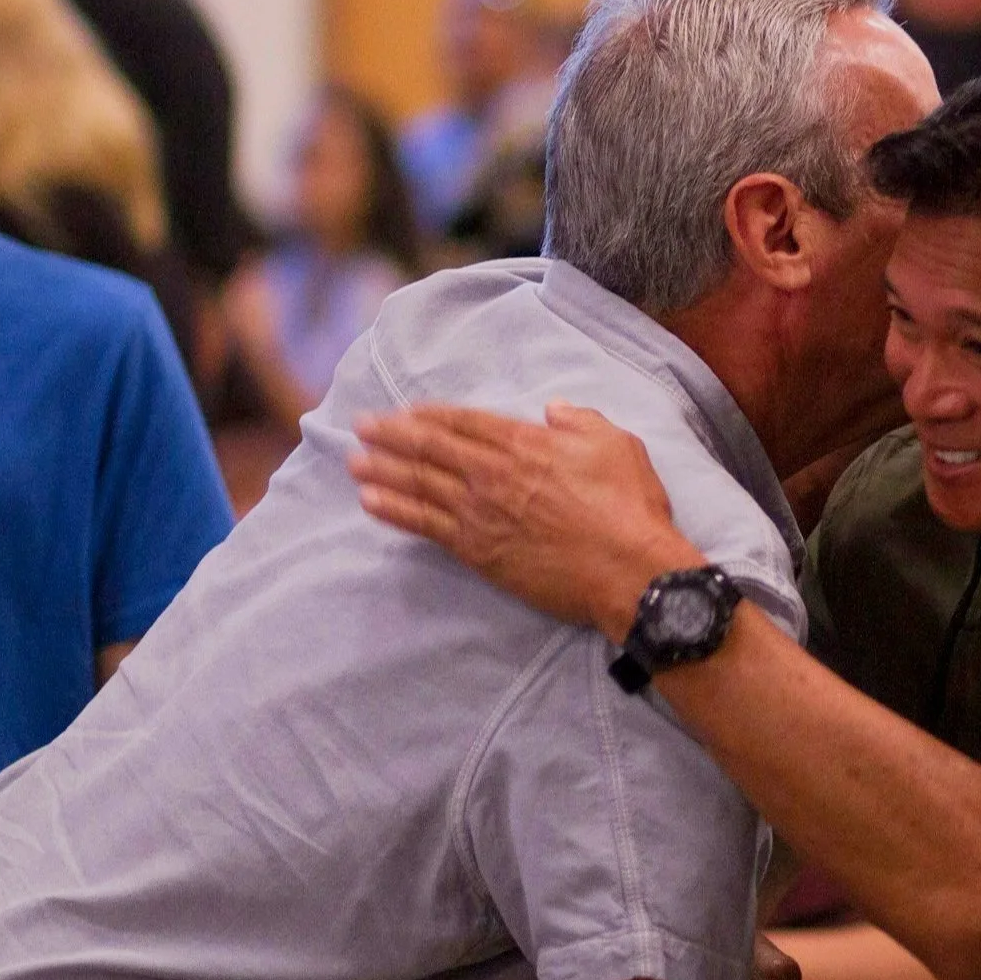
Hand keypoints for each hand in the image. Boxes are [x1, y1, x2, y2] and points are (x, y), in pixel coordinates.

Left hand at [349, 401, 703, 641]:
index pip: (463, 422)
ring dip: (382, 471)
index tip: (404, 411)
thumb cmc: (627, 506)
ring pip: (419, 484)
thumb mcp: (616, 444)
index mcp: (524, 443)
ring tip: (353, 462)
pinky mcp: (477, 551)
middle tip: (361, 426)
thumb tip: (554, 410)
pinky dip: (394, 511)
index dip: (428, 415)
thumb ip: (580, 421)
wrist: (626, 569)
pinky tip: (370, 503)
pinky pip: (424, 526)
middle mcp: (492, 473)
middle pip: (429, 447)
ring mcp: (480, 513)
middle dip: (390, 435)